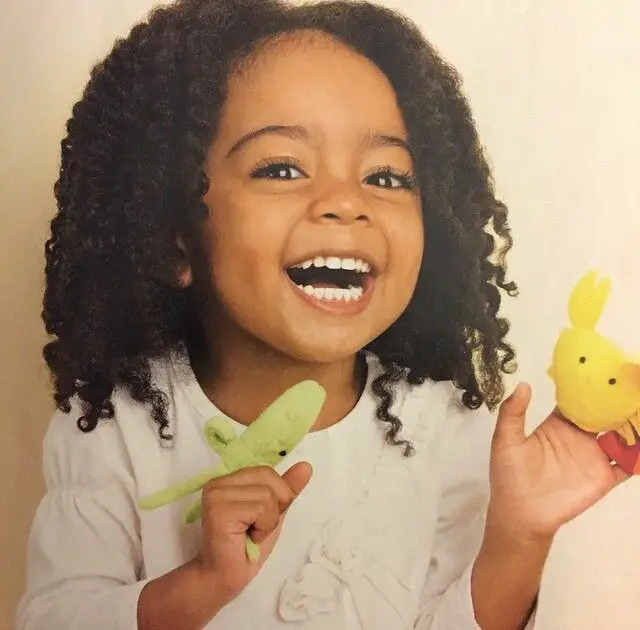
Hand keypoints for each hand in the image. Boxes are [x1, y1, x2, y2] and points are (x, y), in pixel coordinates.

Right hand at [193, 462, 311, 603]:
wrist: (225, 579)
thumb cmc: (247, 548)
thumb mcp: (274, 512)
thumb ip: (287, 488)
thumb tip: (307, 466)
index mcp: (228, 480)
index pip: (267, 472)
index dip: (276, 496)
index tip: (260, 519)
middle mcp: (218, 483)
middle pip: (268, 478)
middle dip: (274, 507)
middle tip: (255, 528)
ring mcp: (216, 495)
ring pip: (267, 495)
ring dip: (268, 522)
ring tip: (250, 535)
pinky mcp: (219, 510)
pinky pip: (260, 509)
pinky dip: (262, 528)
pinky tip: (247, 539)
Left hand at [487, 383, 629, 542]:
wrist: (521, 514)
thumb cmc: (510, 475)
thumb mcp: (505, 440)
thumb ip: (512, 412)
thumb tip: (523, 384)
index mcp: (556, 426)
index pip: (576, 402)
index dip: (587, 388)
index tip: (602, 370)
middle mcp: (578, 437)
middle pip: (602, 415)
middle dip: (615, 401)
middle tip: (631, 384)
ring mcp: (593, 457)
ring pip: (620, 435)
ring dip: (632, 423)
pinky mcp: (604, 477)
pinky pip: (628, 464)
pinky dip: (639, 454)